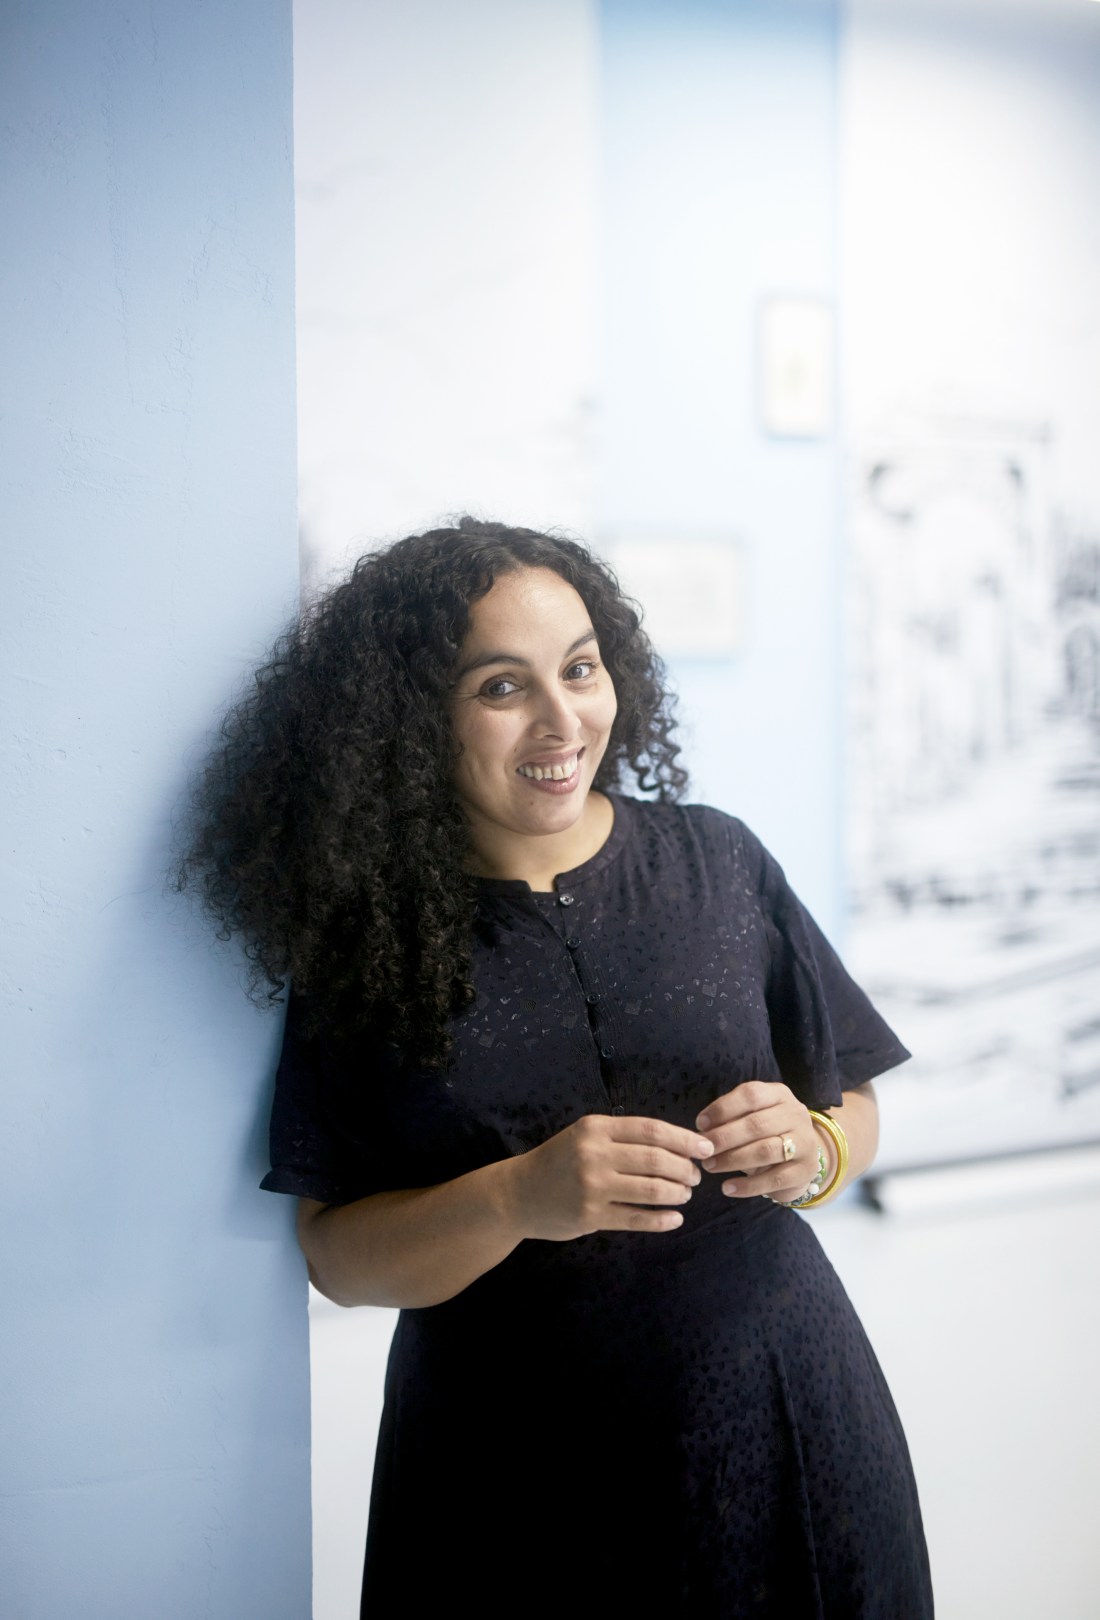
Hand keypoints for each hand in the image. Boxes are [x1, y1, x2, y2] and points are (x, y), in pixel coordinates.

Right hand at [508, 1114, 715, 1240]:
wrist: (518, 1194)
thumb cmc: (559, 1161)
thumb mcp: (585, 1136)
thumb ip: (622, 1137)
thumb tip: (676, 1144)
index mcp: (596, 1128)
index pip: (652, 1130)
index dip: (684, 1140)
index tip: (705, 1148)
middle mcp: (594, 1154)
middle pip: (657, 1160)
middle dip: (685, 1169)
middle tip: (694, 1177)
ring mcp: (592, 1187)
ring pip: (651, 1189)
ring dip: (677, 1193)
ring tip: (684, 1195)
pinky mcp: (591, 1216)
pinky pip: (637, 1218)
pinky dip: (662, 1220)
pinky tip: (675, 1219)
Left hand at [695, 1081, 826, 1202]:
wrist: (802, 1155)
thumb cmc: (767, 1132)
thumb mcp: (753, 1116)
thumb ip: (732, 1118)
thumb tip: (702, 1128)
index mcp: (779, 1095)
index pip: (751, 1095)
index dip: (723, 1108)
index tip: (700, 1124)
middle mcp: (796, 1115)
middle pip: (757, 1124)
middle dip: (724, 1137)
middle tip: (703, 1150)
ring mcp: (805, 1143)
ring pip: (765, 1151)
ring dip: (732, 1160)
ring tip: (710, 1166)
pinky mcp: (805, 1171)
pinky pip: (773, 1179)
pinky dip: (747, 1186)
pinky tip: (727, 1188)